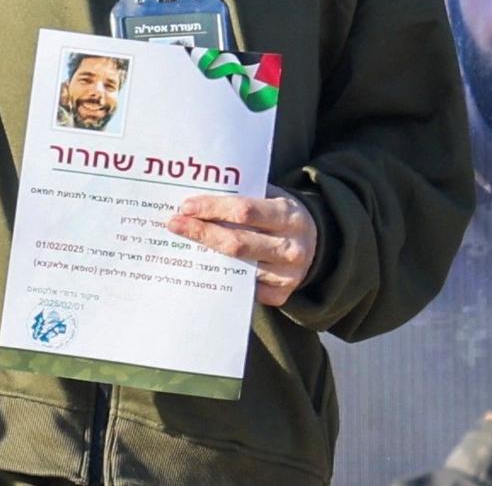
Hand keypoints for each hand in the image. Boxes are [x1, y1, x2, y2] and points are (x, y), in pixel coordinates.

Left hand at [168, 190, 315, 305]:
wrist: (317, 244)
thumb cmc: (281, 216)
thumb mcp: (273, 198)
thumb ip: (244, 197)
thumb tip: (198, 199)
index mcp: (289, 216)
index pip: (245, 211)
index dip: (213, 209)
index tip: (186, 207)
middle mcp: (291, 247)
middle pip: (237, 243)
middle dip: (201, 232)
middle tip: (174, 224)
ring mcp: (287, 275)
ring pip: (237, 268)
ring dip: (206, 256)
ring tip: (181, 244)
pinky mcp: (281, 295)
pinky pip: (243, 289)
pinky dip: (222, 279)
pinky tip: (203, 268)